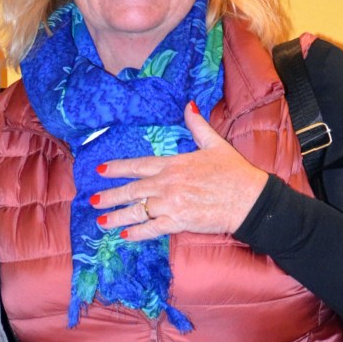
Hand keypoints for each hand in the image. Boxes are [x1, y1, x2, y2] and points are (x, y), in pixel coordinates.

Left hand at [92, 102, 265, 239]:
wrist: (249, 198)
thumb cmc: (234, 172)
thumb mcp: (215, 143)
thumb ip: (197, 126)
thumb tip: (188, 105)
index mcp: (174, 164)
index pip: (138, 164)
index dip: (118, 168)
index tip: (101, 170)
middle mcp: (167, 183)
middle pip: (132, 189)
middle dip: (110, 195)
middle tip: (93, 200)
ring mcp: (171, 204)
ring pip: (137, 210)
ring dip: (117, 216)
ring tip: (101, 221)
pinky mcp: (178, 222)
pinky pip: (152, 229)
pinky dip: (137, 233)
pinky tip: (124, 236)